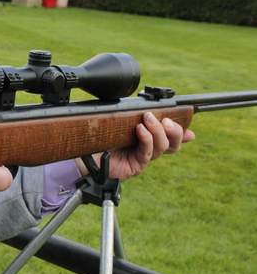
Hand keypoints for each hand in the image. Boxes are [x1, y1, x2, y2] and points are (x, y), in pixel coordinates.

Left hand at [78, 112, 195, 180]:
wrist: (83, 151)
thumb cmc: (100, 134)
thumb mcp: (122, 119)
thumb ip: (139, 114)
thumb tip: (155, 107)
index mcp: (148, 138)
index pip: (172, 135)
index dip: (183, 130)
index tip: (190, 119)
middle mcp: (148, 149)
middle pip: (174, 144)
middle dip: (175, 129)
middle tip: (165, 119)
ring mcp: (143, 158)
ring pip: (163, 147)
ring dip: (158, 131)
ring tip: (147, 119)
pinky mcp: (136, 166)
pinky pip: (148, 153)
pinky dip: (147, 139)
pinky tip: (140, 130)